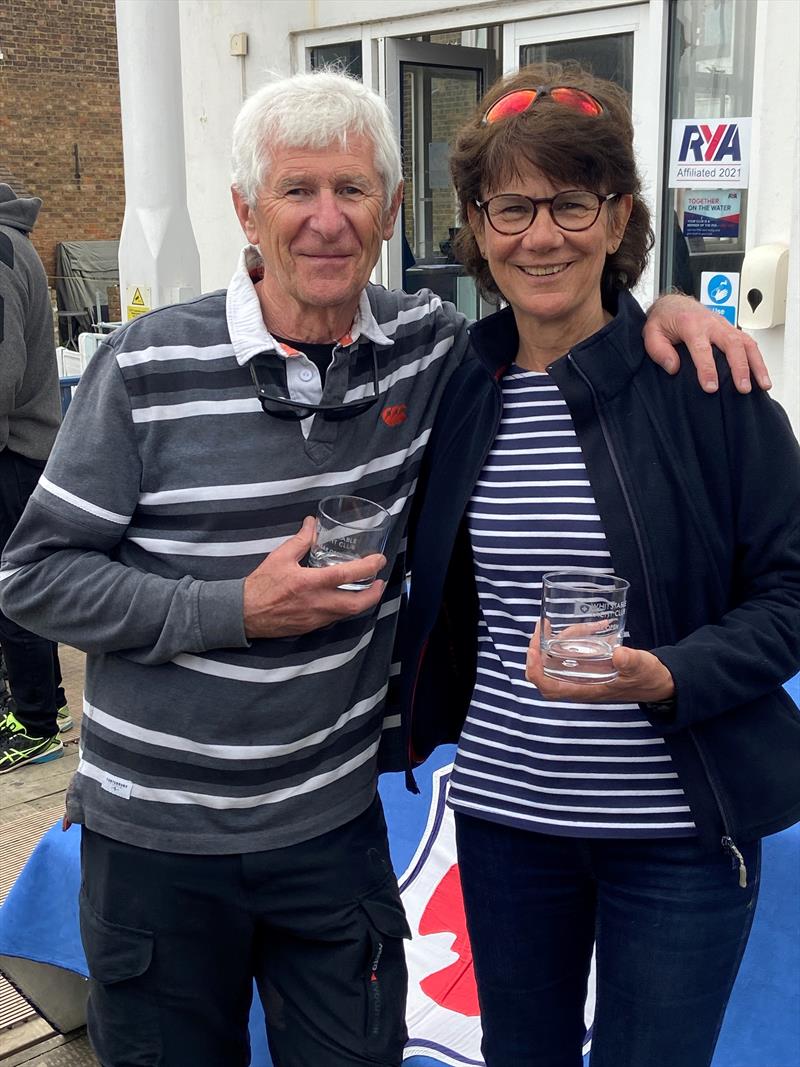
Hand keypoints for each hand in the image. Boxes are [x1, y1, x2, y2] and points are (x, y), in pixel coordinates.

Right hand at [242, 516, 385, 637]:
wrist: (244, 614)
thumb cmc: (260, 585)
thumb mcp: (280, 557)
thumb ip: (300, 540)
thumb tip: (312, 523)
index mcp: (311, 583)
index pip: (348, 574)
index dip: (369, 567)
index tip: (379, 560)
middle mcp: (318, 603)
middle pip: (357, 604)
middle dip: (375, 594)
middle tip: (380, 582)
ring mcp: (316, 618)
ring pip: (348, 614)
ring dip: (361, 602)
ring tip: (367, 590)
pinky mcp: (311, 628)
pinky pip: (334, 619)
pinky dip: (344, 609)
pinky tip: (344, 600)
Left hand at [526, 622, 674, 703]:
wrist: (659, 681)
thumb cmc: (648, 679)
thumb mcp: (642, 668)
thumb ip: (631, 662)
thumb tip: (619, 654)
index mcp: (586, 691)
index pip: (550, 688)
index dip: (536, 671)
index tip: (533, 650)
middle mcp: (579, 685)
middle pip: (544, 673)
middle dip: (538, 650)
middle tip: (542, 627)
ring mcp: (582, 675)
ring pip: (559, 658)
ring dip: (563, 639)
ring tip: (583, 625)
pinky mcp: (589, 665)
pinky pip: (573, 652)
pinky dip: (577, 637)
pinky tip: (593, 626)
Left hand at [643, 293, 770, 393]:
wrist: (673, 304)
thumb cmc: (663, 320)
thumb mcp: (651, 333)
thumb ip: (659, 350)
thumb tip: (673, 368)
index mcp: (690, 324)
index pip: (702, 348)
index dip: (707, 369)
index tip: (711, 388)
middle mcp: (711, 323)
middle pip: (732, 344)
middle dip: (740, 367)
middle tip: (742, 388)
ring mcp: (724, 325)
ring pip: (746, 343)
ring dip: (757, 364)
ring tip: (763, 385)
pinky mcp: (731, 330)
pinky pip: (748, 343)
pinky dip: (758, 360)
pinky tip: (762, 376)